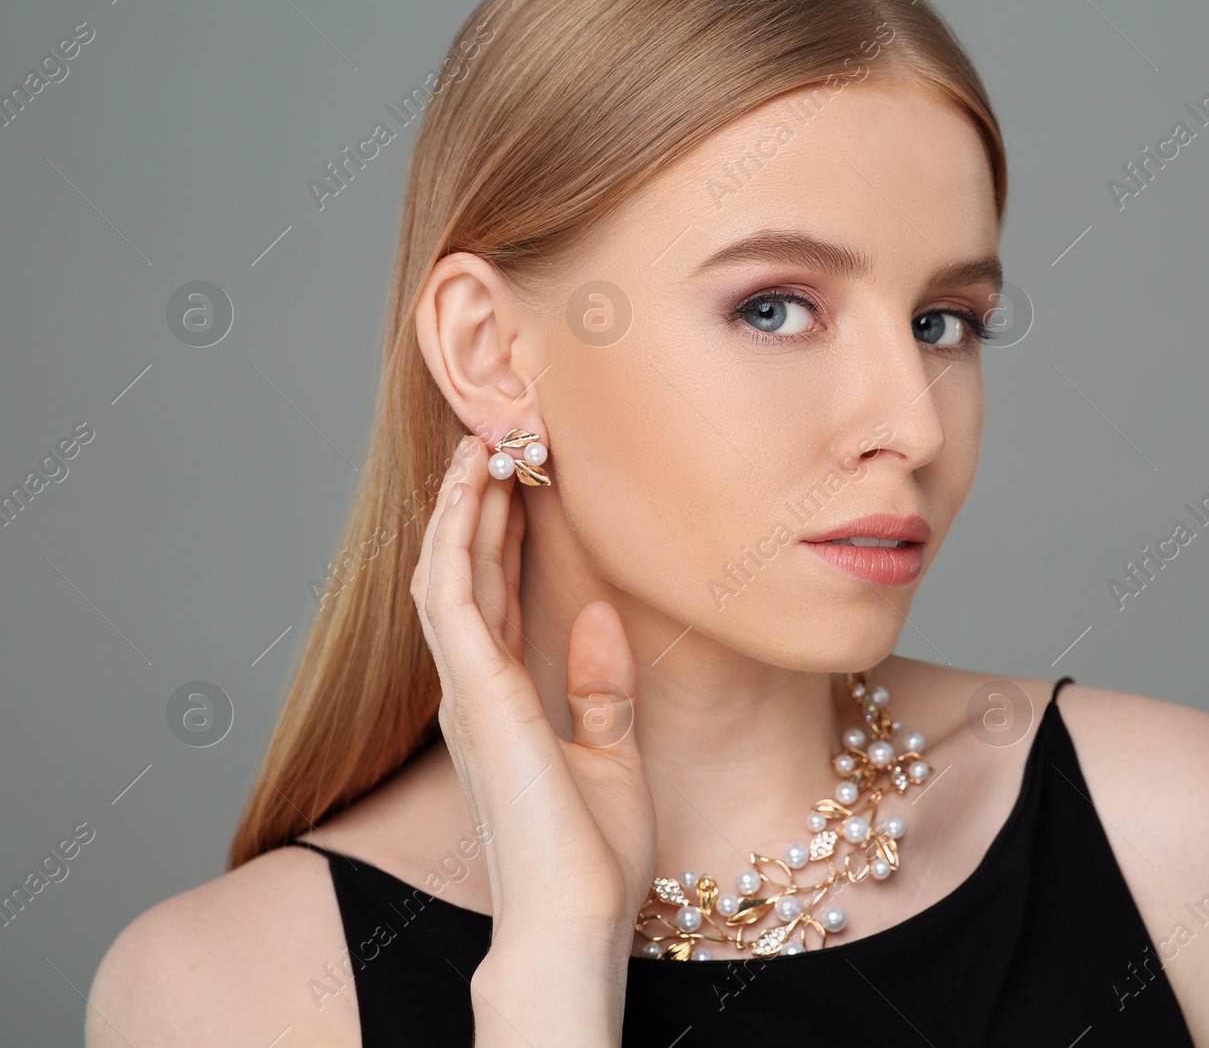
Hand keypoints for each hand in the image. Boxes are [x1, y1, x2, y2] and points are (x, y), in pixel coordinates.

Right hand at [410, 433, 656, 951]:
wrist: (575, 917)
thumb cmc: (590, 856)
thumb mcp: (612, 753)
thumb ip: (601, 687)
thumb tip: (602, 616)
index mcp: (502, 703)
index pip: (493, 598)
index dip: (500, 535)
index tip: (521, 478)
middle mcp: (473, 690)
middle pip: (465, 574)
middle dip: (477, 505)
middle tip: (498, 439)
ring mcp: (467, 690)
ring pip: (447, 572)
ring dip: (461, 506)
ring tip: (482, 444)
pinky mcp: (475, 693)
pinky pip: (453, 595)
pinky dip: (459, 537)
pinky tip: (474, 490)